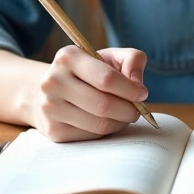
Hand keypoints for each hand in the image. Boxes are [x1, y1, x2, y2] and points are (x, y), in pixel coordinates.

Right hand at [25, 45, 149, 141]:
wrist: (50, 90)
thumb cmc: (88, 71)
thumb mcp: (109, 56)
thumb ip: (131, 59)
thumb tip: (138, 85)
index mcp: (68, 57)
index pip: (106, 78)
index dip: (130, 89)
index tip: (142, 94)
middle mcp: (54, 81)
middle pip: (104, 105)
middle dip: (129, 110)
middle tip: (137, 110)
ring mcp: (50, 108)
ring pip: (99, 124)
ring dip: (120, 122)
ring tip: (124, 115)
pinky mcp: (53, 130)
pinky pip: (91, 137)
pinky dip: (106, 131)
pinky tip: (106, 121)